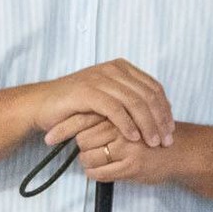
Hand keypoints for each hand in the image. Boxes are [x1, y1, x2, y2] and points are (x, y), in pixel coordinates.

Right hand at [32, 61, 173, 149]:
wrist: (41, 105)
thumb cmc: (74, 106)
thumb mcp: (106, 98)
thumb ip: (128, 101)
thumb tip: (155, 115)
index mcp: (121, 68)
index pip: (154, 87)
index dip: (166, 110)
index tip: (171, 130)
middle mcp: (113, 70)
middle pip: (148, 95)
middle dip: (160, 120)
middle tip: (166, 141)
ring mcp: (100, 79)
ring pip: (135, 102)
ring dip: (147, 125)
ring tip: (153, 143)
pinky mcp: (87, 91)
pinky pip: (115, 109)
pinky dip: (127, 125)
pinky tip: (133, 138)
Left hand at [70, 118, 174, 184]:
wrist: (180, 151)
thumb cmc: (151, 134)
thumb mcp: (130, 118)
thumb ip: (107, 115)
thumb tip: (76, 121)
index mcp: (119, 110)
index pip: (82, 117)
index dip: (63, 127)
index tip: (49, 136)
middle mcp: (121, 126)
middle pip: (82, 139)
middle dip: (80, 148)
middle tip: (85, 151)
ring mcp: (126, 146)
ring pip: (88, 157)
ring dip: (87, 162)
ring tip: (97, 161)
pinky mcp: (132, 165)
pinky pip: (99, 173)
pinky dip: (95, 174)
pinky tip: (99, 171)